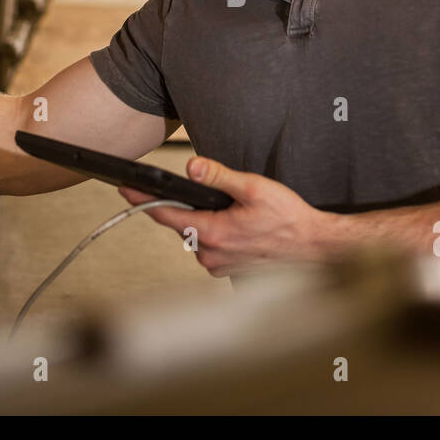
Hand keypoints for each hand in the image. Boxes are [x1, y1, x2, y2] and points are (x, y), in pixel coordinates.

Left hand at [119, 156, 333, 277]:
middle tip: (222, 199)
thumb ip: (218, 176)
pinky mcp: (229, 272)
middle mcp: (210, 254)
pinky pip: (213, 250)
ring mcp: (219, 266)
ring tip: (241, 216)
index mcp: (212, 232)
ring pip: (199, 237)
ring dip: (210, 224)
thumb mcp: (253, 188)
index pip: (166, 214)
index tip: (125, 189)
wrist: (315, 249)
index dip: (143, 200)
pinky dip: (221, 237)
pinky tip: (244, 231)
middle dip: (193, 208)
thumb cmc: (289, 220)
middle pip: (184, 224)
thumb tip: (191, 167)